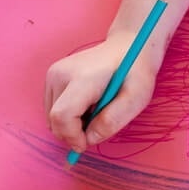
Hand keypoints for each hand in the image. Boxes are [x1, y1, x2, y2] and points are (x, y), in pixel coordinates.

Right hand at [46, 32, 158, 154]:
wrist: (127, 45)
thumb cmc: (135, 72)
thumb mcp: (136, 98)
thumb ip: (113, 120)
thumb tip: (89, 139)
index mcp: (82, 77)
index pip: (62, 116)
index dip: (72, 137)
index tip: (87, 144)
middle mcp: (61, 73)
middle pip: (54, 120)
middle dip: (73, 133)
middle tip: (97, 125)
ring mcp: (53, 73)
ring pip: (52, 117)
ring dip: (71, 124)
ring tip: (95, 111)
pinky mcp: (52, 76)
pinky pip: (53, 109)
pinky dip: (67, 116)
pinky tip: (86, 105)